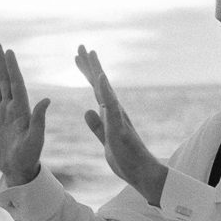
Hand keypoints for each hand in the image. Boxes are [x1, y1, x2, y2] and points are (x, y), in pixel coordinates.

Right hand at [0, 42, 49, 185]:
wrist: (17, 169)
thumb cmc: (30, 157)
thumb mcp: (36, 139)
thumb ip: (39, 119)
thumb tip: (47, 99)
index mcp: (22, 110)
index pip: (16, 84)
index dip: (12, 68)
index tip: (9, 53)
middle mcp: (11, 108)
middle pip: (4, 80)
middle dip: (0, 62)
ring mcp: (0, 113)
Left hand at [75, 46, 166, 206]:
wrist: (142, 174)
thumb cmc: (126, 159)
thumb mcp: (105, 140)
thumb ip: (97, 126)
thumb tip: (87, 110)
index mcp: (110, 114)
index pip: (96, 90)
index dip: (87, 73)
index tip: (78, 57)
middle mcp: (115, 111)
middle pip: (99, 84)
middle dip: (90, 65)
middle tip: (81, 46)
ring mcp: (118, 118)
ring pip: (106, 90)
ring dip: (97, 72)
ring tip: (91, 54)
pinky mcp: (120, 128)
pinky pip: (112, 108)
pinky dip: (106, 92)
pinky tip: (101, 78)